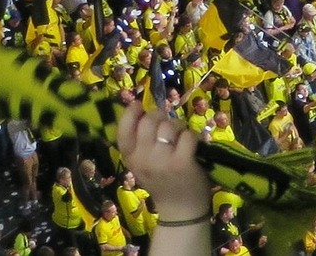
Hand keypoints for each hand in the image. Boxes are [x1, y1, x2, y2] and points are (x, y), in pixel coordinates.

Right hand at [116, 99, 213, 221]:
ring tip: (180, 141)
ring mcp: (162, 162)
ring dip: (178, 127)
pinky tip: (191, 149)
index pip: (122, 132)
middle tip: (168, 129)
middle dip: (161, 117)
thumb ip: (142, 141)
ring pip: (169, 125)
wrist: (180, 209)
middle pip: (148, 121)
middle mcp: (142, 160)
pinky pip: (187, 135)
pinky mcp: (181, 163)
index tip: (138, 105)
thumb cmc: (163, 180)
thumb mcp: (144, 162)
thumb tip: (143, 109)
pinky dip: (192, 137)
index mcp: (130, 159)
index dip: (130, 114)